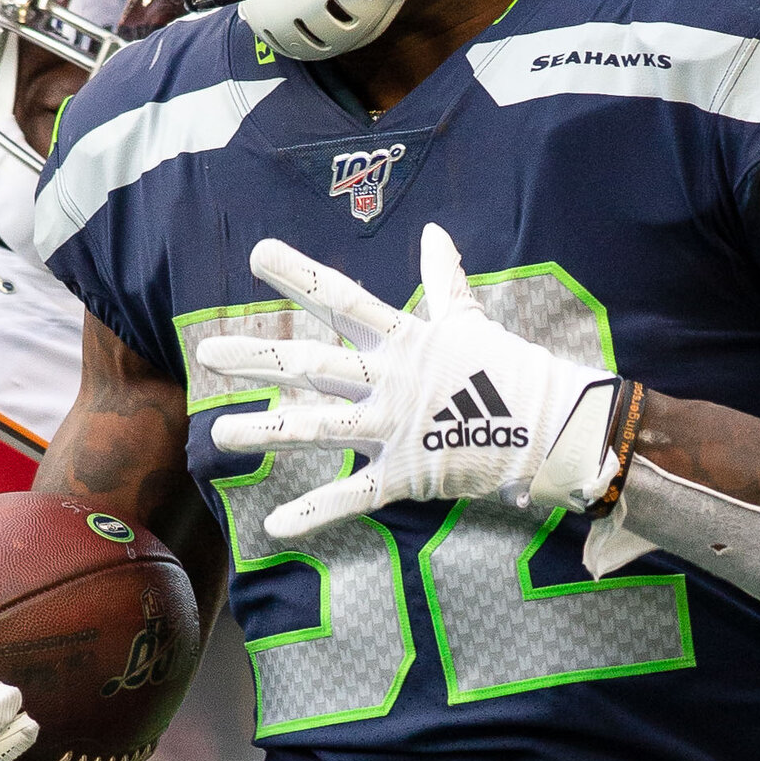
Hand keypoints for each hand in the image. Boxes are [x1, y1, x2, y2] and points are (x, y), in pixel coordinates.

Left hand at [198, 224, 622, 538]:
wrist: (552, 429)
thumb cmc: (510, 372)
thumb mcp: (471, 321)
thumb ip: (443, 280)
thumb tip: (434, 233)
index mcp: (405, 340)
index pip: (343, 298)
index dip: (300, 275)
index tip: (257, 253)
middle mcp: (390, 381)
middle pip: (313, 366)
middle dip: (258, 359)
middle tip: (207, 352)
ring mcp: (394, 429)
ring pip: (318, 429)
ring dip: (266, 432)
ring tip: (217, 435)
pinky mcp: (405, 475)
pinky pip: (352, 497)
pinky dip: (314, 513)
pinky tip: (273, 527)